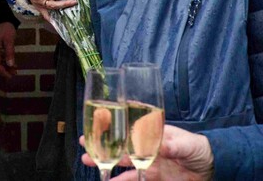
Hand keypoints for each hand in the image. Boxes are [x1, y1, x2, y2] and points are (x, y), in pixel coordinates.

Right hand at [0, 22, 17, 77]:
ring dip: (3, 67)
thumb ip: (9, 52)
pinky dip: (2, 62)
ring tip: (14, 68)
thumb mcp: (9, 40)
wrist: (0, 18)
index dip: (2, 72)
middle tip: (14, 73)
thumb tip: (10, 65)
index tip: (11, 76)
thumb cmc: (6, 28)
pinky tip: (10, 62)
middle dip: (3, 71)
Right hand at [79, 126, 213, 179]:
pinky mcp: (154, 178)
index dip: (110, 127)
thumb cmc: (200, 148)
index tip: (94, 126)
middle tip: (84, 145)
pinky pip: (135, 180)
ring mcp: (150, 164)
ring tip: (90, 164)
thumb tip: (158, 146)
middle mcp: (147, 147)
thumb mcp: (187, 144)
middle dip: (102, 145)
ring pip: (124, 165)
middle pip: (120, 146)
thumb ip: (172, 145)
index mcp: (152, 133)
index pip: (128, 129)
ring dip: (107, 164)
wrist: (216, 167)